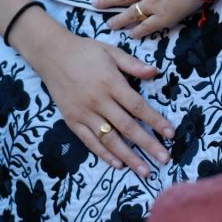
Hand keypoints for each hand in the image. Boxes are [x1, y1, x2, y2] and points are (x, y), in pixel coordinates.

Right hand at [19, 21, 174, 178]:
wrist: (51, 54)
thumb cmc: (84, 51)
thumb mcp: (110, 51)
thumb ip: (132, 64)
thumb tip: (155, 72)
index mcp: (110, 83)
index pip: (137, 106)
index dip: (155, 121)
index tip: (171, 134)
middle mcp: (98, 101)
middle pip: (127, 127)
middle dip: (147, 144)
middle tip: (164, 159)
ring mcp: (84, 113)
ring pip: (109, 139)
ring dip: (128, 156)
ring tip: (144, 171)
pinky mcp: (72, 120)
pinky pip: (89, 141)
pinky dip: (103, 154)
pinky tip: (118, 164)